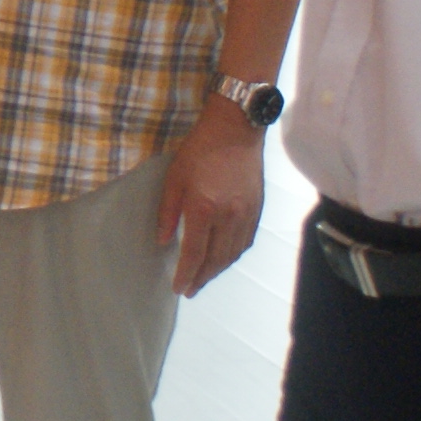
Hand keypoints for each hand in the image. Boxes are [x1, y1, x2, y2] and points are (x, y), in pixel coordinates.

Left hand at [159, 111, 264, 295]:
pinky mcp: (257, 210)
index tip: (179, 288)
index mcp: (204, 209)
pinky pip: (245, 242)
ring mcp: (246, 215)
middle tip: (190, 289)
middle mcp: (229, 217)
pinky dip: (233, 256)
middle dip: (202, 278)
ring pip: (233, 254)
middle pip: (216, 260)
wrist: (236, 131)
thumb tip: (163, 241)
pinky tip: (224, 259)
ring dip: (218, 270)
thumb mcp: (174, 178)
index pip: (195, 253)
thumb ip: (168, 212)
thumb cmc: (200, 151)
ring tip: (204, 278)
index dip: (186, 274)